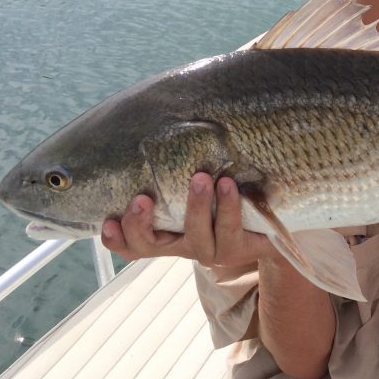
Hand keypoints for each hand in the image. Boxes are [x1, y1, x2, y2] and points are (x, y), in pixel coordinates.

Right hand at [101, 173, 275, 266]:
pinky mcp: (236, 250)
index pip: (131, 245)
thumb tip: (157, 126)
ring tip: (201, 177)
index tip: (108, 219)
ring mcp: (210, 251)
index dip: (115, 238)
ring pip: (195, 235)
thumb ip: (174, 171)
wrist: (270, 223)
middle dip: (140, 223)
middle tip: (142, 197)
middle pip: (148, 246)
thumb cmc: (225, 195)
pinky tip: (228, 184)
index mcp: (166, 234)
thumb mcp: (194, 185)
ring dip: (196, 205)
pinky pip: (229, 230)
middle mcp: (183, 246)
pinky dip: (228, 205)